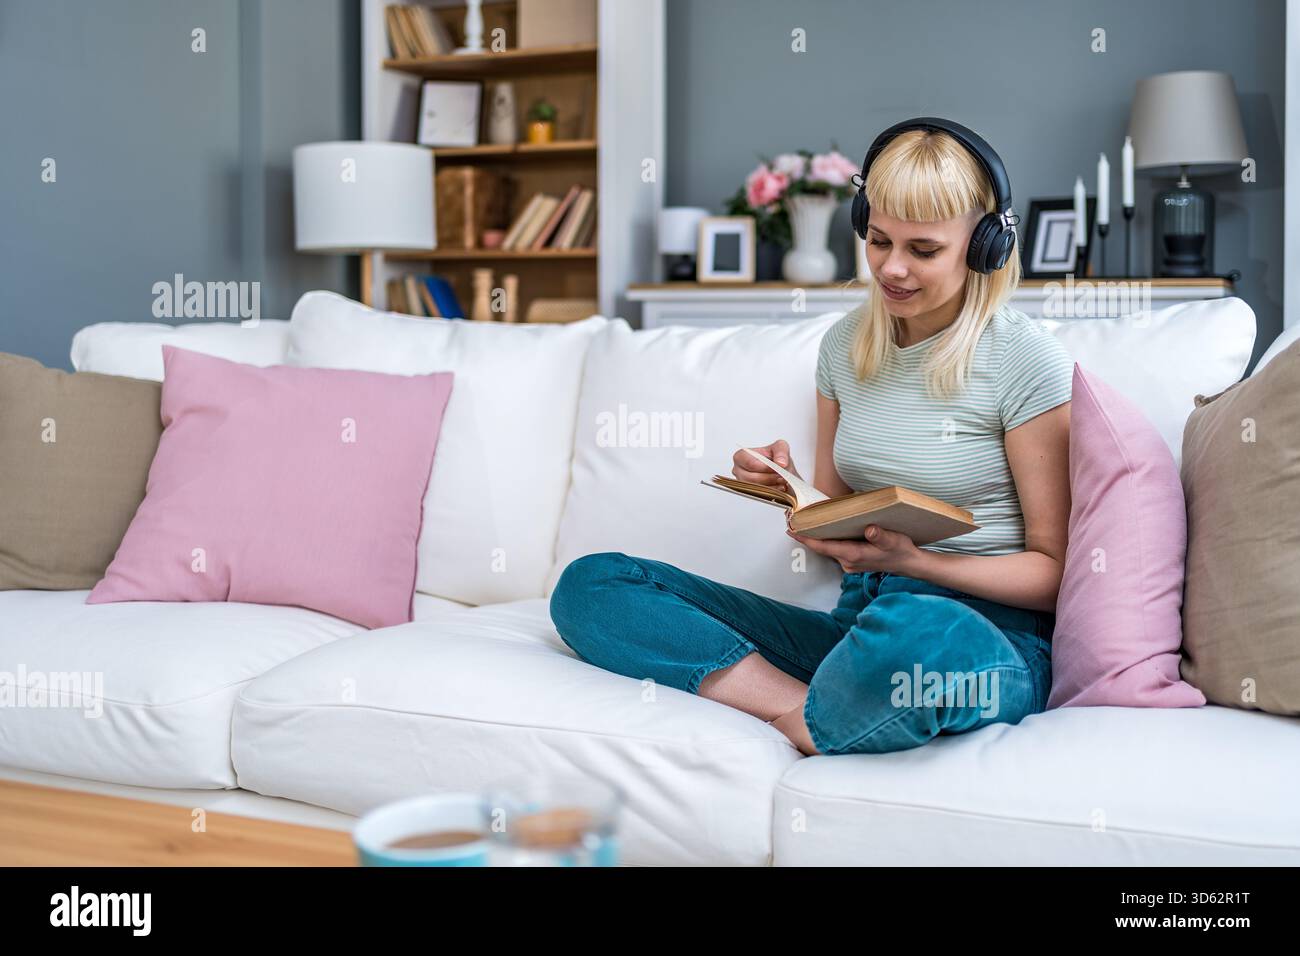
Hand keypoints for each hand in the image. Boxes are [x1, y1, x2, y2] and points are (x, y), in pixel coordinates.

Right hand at [732, 439, 800, 492]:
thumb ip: (781, 452)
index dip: (766, 467)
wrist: (782, 472)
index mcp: (741, 456)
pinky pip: (760, 496)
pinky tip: (778, 486)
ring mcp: (743, 483)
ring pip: (757, 488)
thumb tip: (780, 463)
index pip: (750, 464)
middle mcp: (738, 470)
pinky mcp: (750, 493)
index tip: (777, 467)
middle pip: (753, 478)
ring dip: (772, 485)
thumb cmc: (776, 459)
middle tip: (781, 475)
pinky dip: (772, 492)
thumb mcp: (781, 447)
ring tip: (781, 480)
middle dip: (770, 477)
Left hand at [786, 523, 920, 574]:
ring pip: (827, 548)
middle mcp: (847, 561)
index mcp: (854, 555)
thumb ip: (881, 536)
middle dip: (807, 535)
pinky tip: (822, 528)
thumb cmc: (901, 551)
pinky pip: (834, 549)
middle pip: (821, 547)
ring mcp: (849, 562)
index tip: (792, 530)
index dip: (806, 538)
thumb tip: (869, 530)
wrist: (909, 563)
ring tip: (802, 522)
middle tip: (792, 521)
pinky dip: (826, 539)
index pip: (824, 547)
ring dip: (815, 537)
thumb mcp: (894, 540)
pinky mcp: (852, 560)